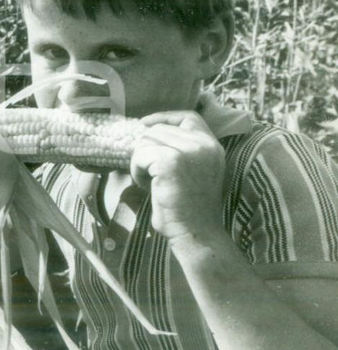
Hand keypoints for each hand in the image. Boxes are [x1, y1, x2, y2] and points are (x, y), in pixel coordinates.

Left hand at [130, 111, 225, 243]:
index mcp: (213, 146)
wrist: (195, 232)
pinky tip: (148, 186)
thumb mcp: (194, 171)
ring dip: (141, 162)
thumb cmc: (188, 208)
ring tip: (153, 182)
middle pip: (159, 129)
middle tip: (151, 174)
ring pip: (146, 141)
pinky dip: (137, 171)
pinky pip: (140, 155)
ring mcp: (189, 151)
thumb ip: (182, 150)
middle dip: (147, 150)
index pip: (189, 116)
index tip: (145, 123)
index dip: (165, 117)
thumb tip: (147, 131)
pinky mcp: (170, 161)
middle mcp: (204, 145)